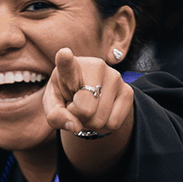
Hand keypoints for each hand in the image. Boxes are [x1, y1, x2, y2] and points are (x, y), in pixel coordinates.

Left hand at [44, 48, 134, 176]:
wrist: (91, 99)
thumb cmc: (66, 99)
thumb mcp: (54, 107)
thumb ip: (56, 116)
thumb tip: (75, 126)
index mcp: (69, 67)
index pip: (66, 63)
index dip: (64, 60)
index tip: (64, 54)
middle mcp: (95, 66)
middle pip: (85, 109)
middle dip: (79, 117)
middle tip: (77, 108)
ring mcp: (114, 77)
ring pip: (100, 119)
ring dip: (91, 124)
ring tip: (89, 111)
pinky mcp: (128, 91)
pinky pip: (114, 123)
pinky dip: (105, 126)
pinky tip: (102, 113)